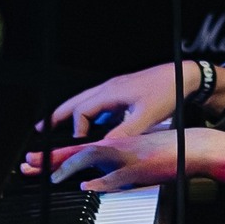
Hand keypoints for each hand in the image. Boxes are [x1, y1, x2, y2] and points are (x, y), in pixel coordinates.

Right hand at [24, 61, 224, 150]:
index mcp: (111, 92)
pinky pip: (98, 102)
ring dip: (71, 112)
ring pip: (86, 100)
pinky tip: (91, 123)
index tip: (79, 145)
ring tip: (56, 123)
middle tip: (40, 128)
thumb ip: (126, 132)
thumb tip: (106, 147)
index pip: (82, 111)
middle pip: (76, 101)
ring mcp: (115, 89)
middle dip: (58, 115)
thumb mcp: (146, 116)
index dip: (77, 129)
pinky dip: (88, 112)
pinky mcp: (123, 91)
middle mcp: (109, 88)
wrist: (183, 75)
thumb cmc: (167, 92)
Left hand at [42, 128, 218, 191]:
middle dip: (51, 160)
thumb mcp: (138, 151)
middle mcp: (117, 147)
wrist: (194, 146)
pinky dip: (100, 183)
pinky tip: (87, 187)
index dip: (56, 155)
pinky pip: (115, 178)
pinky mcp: (139, 170)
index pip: (79, 147)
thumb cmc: (168, 150)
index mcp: (116, 143)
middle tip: (29, 165)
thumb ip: (117, 161)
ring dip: (69, 167)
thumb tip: (97, 176)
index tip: (36, 160)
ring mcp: (127, 158)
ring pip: (91, 157)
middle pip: (77, 151)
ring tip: (52, 177)